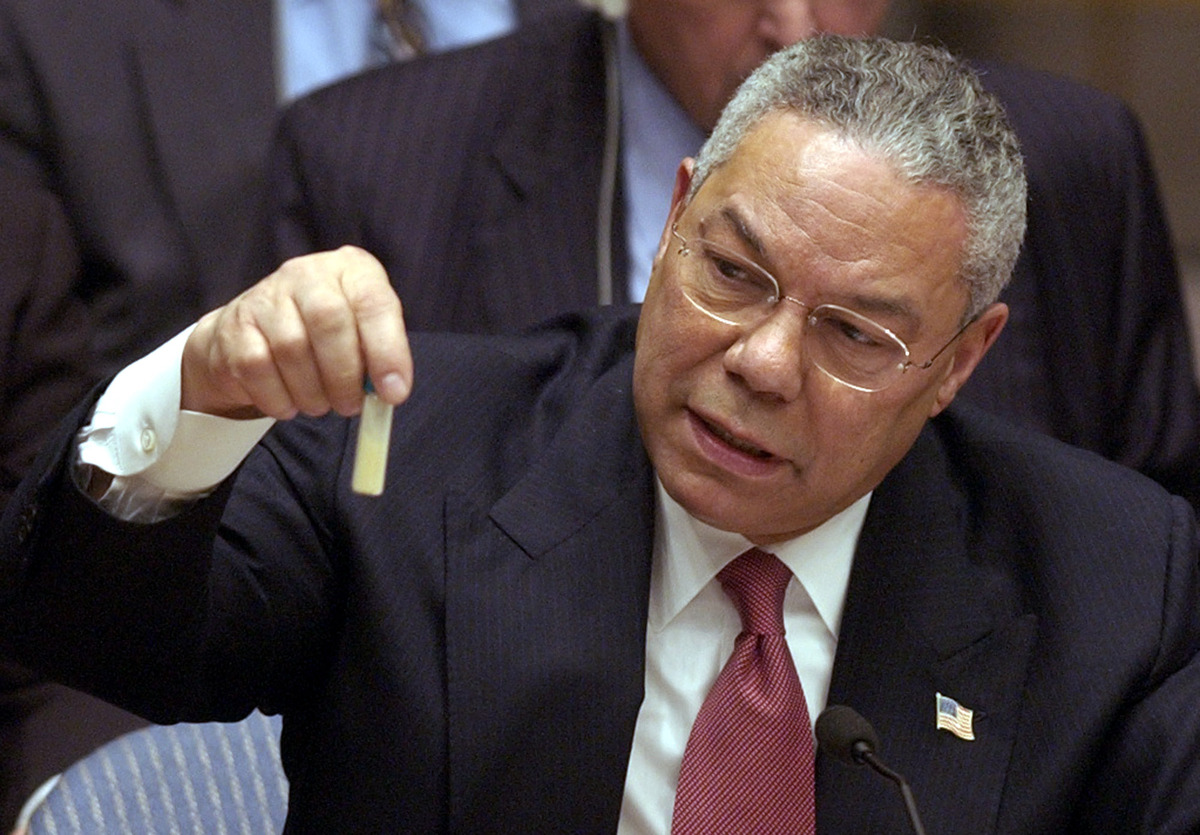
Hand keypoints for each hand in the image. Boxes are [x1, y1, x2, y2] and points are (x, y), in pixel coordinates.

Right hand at [182, 246, 412, 419]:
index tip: (394, 393)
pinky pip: (257, 368)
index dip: (387, 351)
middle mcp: (307, 274)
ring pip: (292, 348)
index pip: (373, 303)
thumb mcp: (360, 332)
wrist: (254, 328)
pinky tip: (289, 402)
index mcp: (350, 270)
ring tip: (320, 404)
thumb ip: (378, 355)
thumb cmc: (323, 334)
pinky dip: (279, 397)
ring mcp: (266, 296)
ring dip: (312, 392)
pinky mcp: (234, 326)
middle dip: (344, 376)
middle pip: (329, 321)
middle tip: (350, 406)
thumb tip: (390, 391)